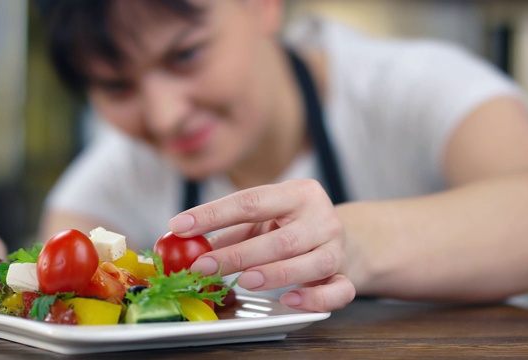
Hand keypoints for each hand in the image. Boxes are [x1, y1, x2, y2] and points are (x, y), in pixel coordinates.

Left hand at [168, 179, 355, 311]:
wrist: (338, 238)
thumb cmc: (289, 227)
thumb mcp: (261, 221)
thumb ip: (228, 232)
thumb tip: (183, 243)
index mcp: (298, 193)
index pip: (251, 201)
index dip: (213, 214)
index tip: (180, 226)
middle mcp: (322, 217)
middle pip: (282, 239)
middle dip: (238, 255)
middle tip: (203, 267)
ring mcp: (337, 248)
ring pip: (312, 263)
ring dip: (275, 274)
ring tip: (243, 281)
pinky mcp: (347, 275)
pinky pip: (338, 291)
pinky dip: (315, 299)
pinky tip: (290, 300)